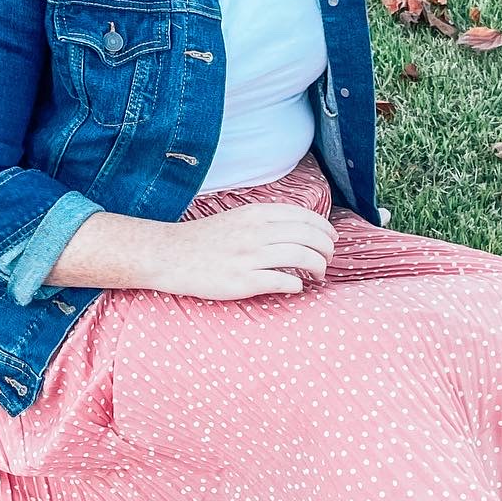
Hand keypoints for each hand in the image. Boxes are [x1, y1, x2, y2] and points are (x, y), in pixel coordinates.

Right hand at [148, 202, 336, 299]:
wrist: (171, 254)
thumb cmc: (206, 238)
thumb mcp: (238, 218)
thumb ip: (267, 221)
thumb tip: (300, 230)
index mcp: (257, 214)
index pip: (305, 217)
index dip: (324, 229)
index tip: (331, 239)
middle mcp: (256, 233)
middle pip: (309, 237)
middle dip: (327, 249)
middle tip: (328, 258)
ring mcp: (251, 257)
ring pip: (302, 258)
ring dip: (318, 266)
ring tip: (319, 274)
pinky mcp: (244, 281)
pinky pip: (284, 281)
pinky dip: (298, 284)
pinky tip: (297, 286)